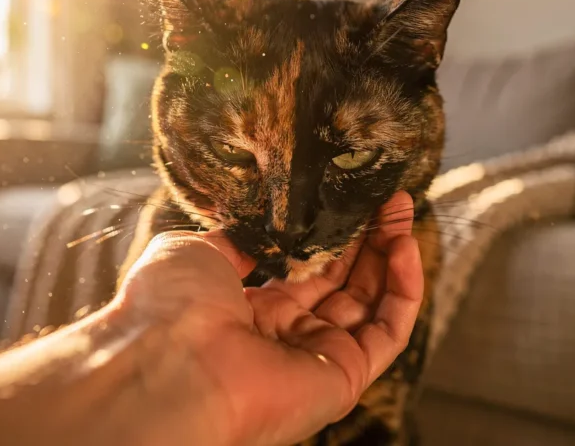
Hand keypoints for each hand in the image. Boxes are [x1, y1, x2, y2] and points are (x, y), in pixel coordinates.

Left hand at [116, 190, 423, 445]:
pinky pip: (389, 331)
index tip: (351, 199)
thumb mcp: (196, 253)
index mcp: (248, 311)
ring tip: (402, 211)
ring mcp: (318, 357)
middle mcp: (286, 337)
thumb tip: (257, 229)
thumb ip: (235, 241)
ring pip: (372, 303)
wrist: (171, 364)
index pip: (306, 271)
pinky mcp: (345, 376)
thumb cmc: (169, 309)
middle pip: (345, 283)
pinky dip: (405, 289)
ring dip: (392, 255)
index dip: (333, 235)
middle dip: (369, 238)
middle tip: (388, 199)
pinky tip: (403, 246)